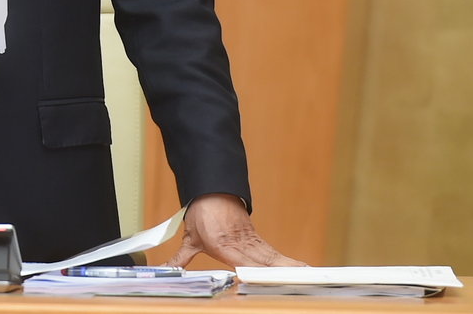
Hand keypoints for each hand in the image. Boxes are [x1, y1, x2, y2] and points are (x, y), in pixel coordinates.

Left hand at [164, 194, 305, 268]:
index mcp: (224, 245)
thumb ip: (179, 258)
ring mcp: (252, 243)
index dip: (254, 273)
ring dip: (289, 268)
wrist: (212, 191)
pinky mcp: (258, 242)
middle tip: (298, 282)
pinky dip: (289, 263)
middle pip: (264, 263)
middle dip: (280, 274)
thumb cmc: (202, 214)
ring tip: (308, 278)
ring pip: (273, 259)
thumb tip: (164, 269)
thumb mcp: (189, 238)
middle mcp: (241, 245)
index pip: (243, 264)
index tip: (264, 281)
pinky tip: (303, 269)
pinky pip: (275, 254)